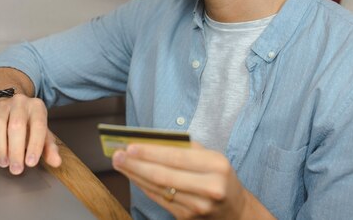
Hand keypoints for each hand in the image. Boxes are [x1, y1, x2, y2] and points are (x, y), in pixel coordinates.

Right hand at [0, 93, 60, 174]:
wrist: (13, 106)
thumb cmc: (29, 123)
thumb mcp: (42, 133)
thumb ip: (49, 147)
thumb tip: (56, 162)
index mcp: (37, 107)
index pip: (38, 126)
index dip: (35, 145)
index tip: (31, 163)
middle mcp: (20, 102)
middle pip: (17, 125)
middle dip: (16, 150)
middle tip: (16, 168)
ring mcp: (2, 105)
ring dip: (0, 147)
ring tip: (3, 163)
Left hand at [112, 142, 271, 218]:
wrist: (235, 210)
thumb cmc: (219, 175)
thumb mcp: (211, 156)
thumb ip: (184, 148)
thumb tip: (150, 141)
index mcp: (216, 165)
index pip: (177, 157)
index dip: (151, 153)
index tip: (130, 146)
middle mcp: (209, 187)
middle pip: (164, 175)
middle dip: (136, 165)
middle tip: (117, 155)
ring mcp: (197, 206)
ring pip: (158, 189)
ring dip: (135, 175)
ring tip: (120, 163)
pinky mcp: (187, 217)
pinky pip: (160, 199)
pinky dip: (143, 187)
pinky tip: (133, 176)